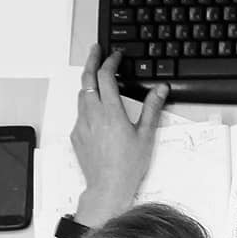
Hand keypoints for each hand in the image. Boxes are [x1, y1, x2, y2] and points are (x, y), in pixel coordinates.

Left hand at [71, 44, 167, 224]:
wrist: (107, 187)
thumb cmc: (128, 165)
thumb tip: (160, 89)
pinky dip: (87, 105)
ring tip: (97, 79)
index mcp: (111, 112)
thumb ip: (152, 108)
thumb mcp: (146, 135)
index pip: (105, 76)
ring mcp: (81, 124)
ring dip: (89, 83)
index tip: (115, 56)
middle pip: (87, 79)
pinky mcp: (76, 135)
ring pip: (81, 95)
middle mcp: (92, 114)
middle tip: (96, 50)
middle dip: (91, 60)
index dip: (110, 61)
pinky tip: (98, 112)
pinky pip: (80, 113)